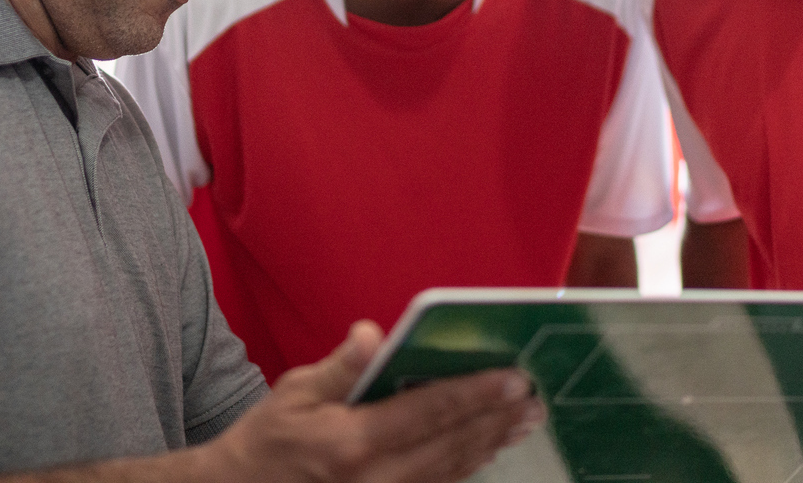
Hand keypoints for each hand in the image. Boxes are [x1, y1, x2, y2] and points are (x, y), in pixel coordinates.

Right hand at [194, 321, 544, 482]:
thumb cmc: (268, 441)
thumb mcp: (294, 393)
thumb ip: (341, 368)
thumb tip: (372, 335)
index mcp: (352, 444)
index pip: (428, 413)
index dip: (475, 394)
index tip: (514, 377)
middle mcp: (374, 480)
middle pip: (450, 448)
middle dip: (496, 422)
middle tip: (535, 399)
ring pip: (450, 474)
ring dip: (489, 445)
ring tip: (523, 421)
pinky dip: (464, 468)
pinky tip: (485, 449)